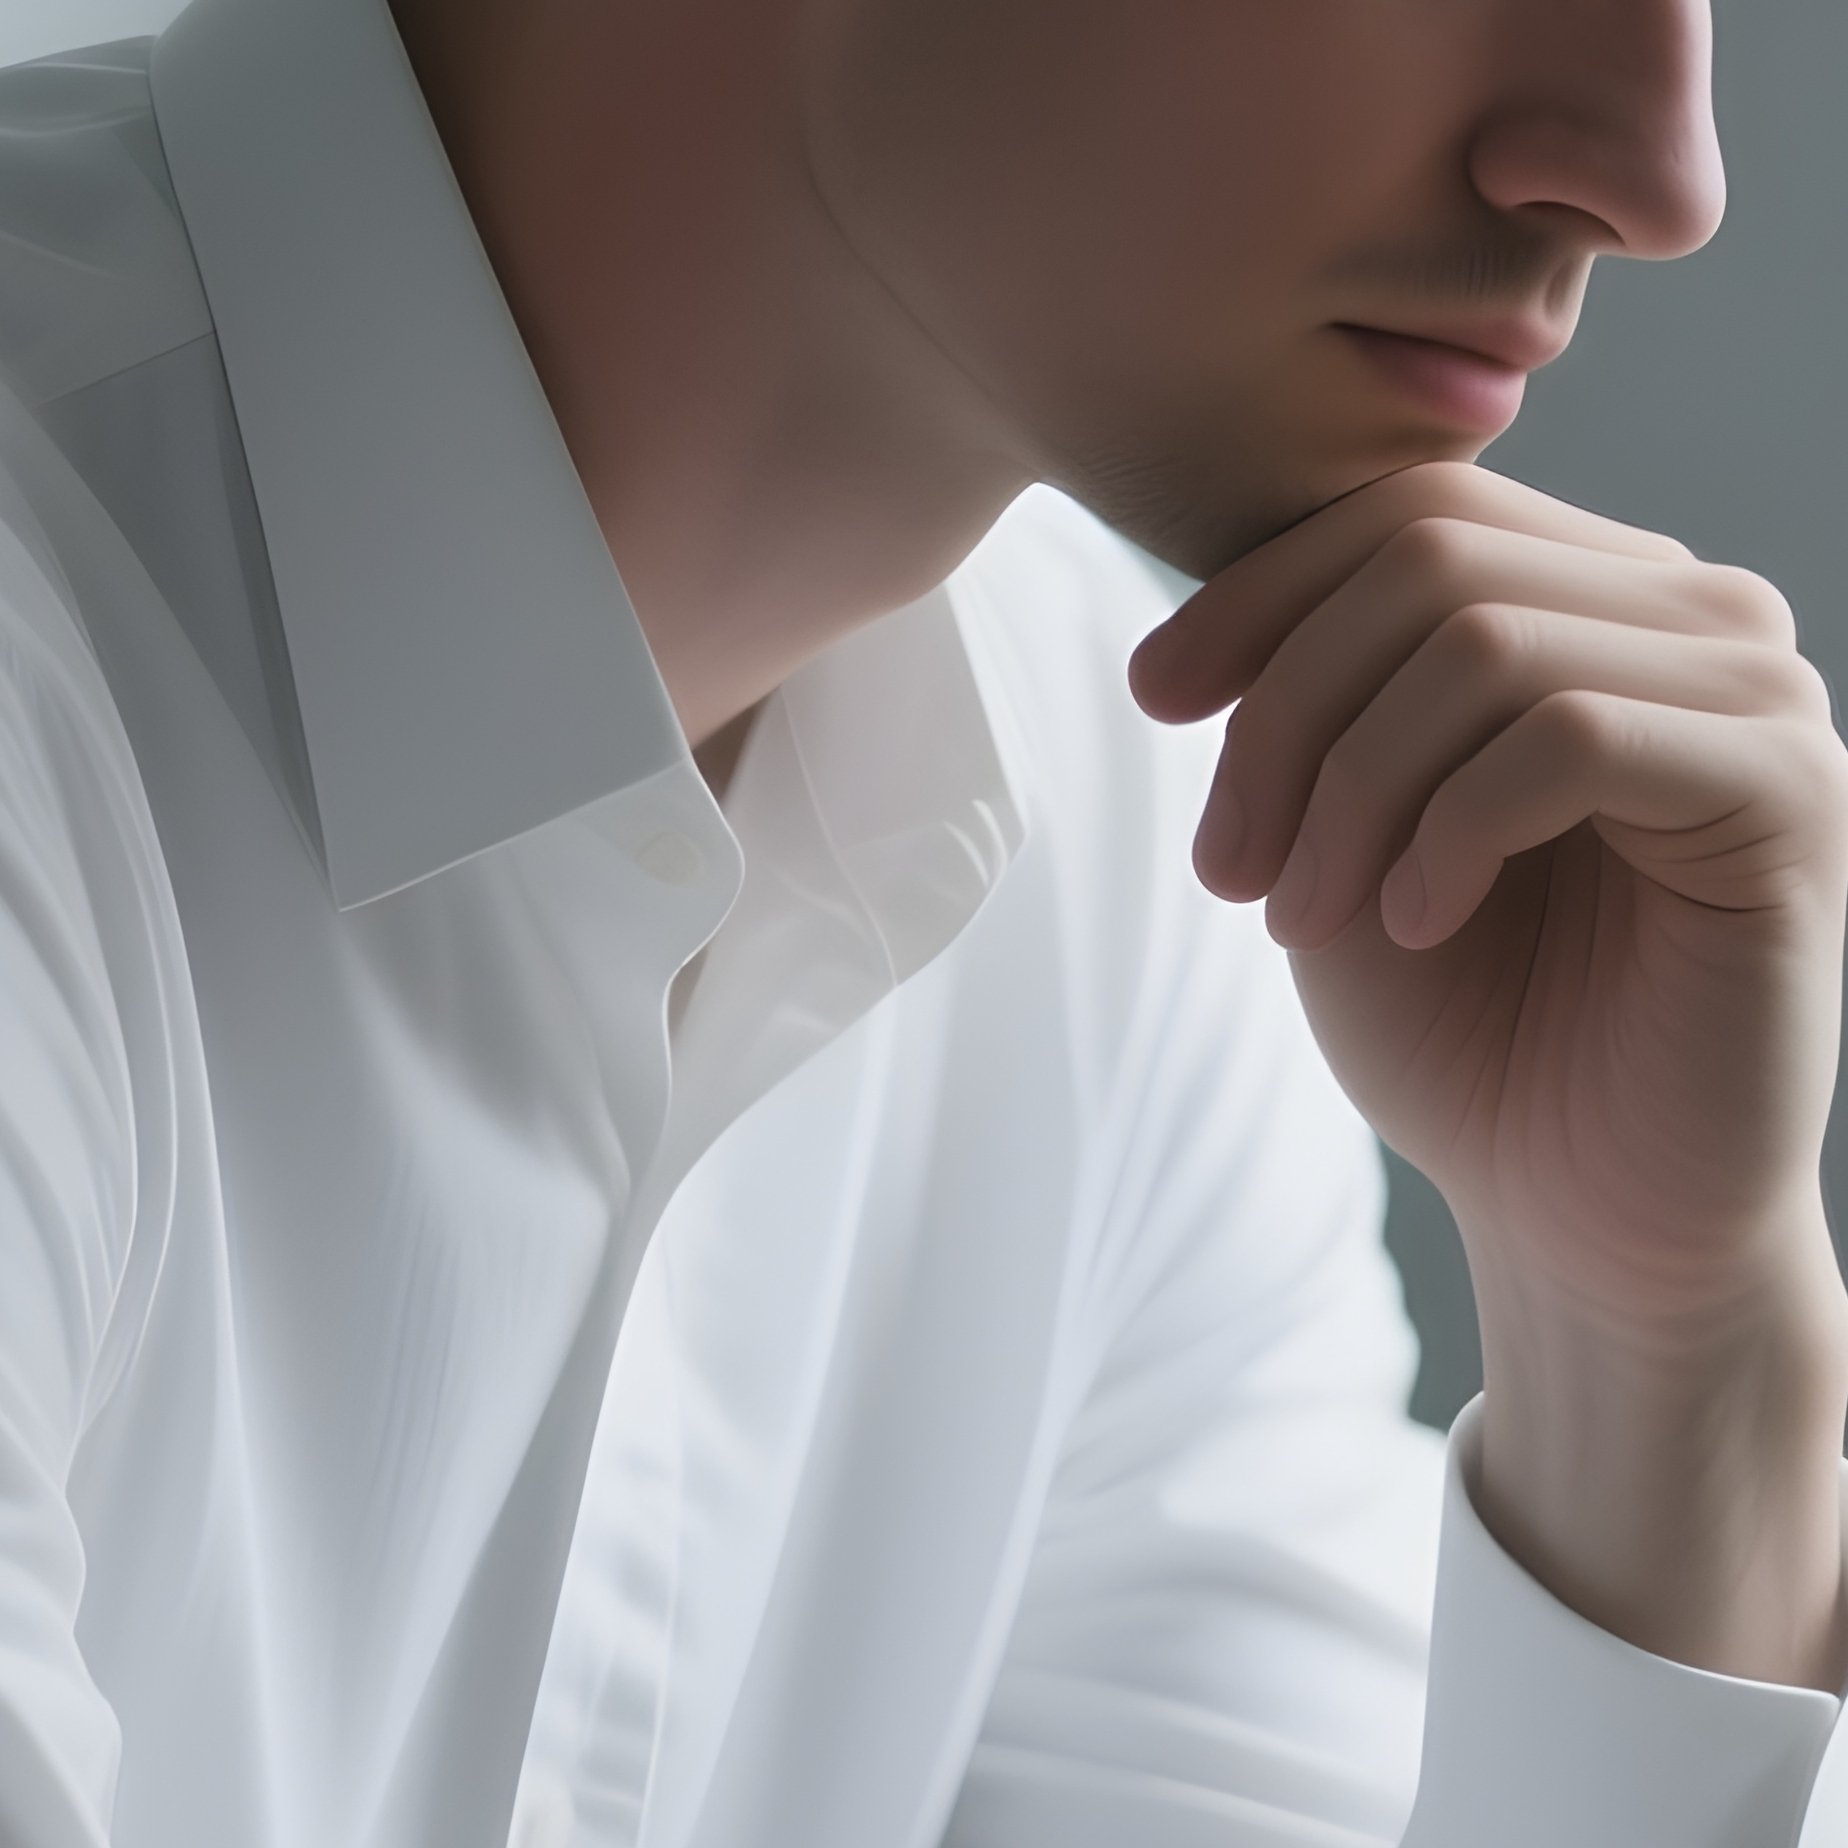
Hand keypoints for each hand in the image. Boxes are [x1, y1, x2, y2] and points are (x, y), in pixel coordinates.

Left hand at [1127, 459, 1847, 1347]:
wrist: (1581, 1206)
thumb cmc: (1461, 1021)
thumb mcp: (1340, 833)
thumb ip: (1310, 701)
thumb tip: (1210, 609)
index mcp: (1588, 607)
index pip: (1411, 512)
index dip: (1257, 593)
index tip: (1151, 698)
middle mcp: (1686, 620)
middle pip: (1430, 561)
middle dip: (1286, 715)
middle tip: (1227, 870)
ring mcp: (1751, 695)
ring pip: (1483, 645)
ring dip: (1347, 792)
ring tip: (1298, 921)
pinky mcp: (1788, 791)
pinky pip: (1566, 737)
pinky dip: (1449, 831)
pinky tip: (1418, 922)